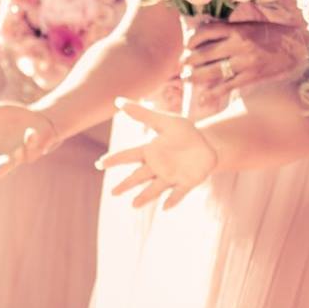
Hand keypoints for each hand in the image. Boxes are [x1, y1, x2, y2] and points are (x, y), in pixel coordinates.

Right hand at [95, 98, 217, 209]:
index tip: (99, 164)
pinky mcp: (187, 183)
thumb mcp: (164, 120)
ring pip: (155, 188)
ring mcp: (171, 176)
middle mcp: (157, 167)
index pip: (128, 156)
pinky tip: (164, 207)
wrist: (209, 145)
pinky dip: (172, 200)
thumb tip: (117, 100)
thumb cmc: (184, 132)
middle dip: (126, 184)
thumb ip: (142, 114)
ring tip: (133, 205)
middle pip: (138, 176)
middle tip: (112, 193)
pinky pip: (178, 193)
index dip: (114, 160)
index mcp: (150, 151)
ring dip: (145, 196)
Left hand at [183, 17, 307, 94]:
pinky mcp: (252, 77)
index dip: (193, 39)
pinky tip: (203, 98)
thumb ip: (228, 30)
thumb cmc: (271, 34)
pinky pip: (229, 86)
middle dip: (190, 60)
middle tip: (182, 65)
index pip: (206, 32)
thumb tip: (203, 35)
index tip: (187, 45)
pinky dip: (214, 93)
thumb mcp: (248, 25)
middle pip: (205, 53)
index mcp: (237, 30)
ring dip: (196, 76)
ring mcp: (245, 63)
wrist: (296, 47)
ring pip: (213, 71)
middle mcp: (239, 46)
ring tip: (186, 78)